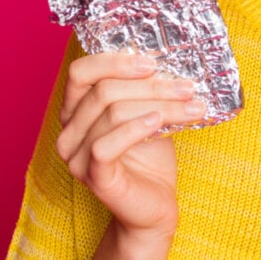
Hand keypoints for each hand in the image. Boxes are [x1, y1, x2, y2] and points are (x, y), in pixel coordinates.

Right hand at [56, 52, 206, 247]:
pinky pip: (106, 145)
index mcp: (77, 109)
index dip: (115, 60)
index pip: (81, 71)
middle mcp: (69, 131)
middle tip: (187, 86)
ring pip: (113, 113)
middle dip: (152, 85)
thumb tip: (168, 57)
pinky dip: (136, 128)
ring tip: (191, 104)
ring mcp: (76, 155)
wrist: (156, 204)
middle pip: (104, 90)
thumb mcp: (148, 112)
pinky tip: (159, 122)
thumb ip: (145, 88)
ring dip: (159, 104)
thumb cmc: (150, 156)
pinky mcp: (92, 176)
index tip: (152, 62)